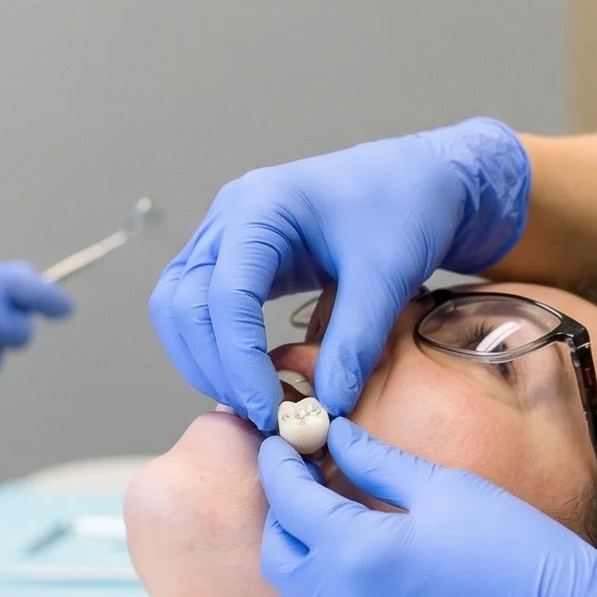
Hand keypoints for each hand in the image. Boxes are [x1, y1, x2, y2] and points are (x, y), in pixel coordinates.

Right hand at [150, 118, 530, 428]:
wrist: (417, 181)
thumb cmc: (406, 207)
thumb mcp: (387, 275)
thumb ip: (354, 342)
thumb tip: (325, 408)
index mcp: (262, 206)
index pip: (225, 294)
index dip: (239, 360)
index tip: (269, 409)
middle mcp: (230, 217)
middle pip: (185, 304)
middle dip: (215, 367)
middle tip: (261, 416)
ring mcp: (225, 236)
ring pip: (179, 309)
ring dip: (205, 363)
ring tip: (256, 404)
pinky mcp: (235, 260)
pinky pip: (199, 309)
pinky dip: (214, 350)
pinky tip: (251, 380)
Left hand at [259, 417, 596, 596]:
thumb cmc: (517, 552)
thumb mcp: (448, 490)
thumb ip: (379, 464)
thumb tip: (335, 434)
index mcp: (357, 548)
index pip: (288, 499)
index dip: (279, 466)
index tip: (280, 447)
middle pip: (279, 558)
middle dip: (285, 519)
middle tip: (305, 497)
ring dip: (304, 577)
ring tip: (335, 553)